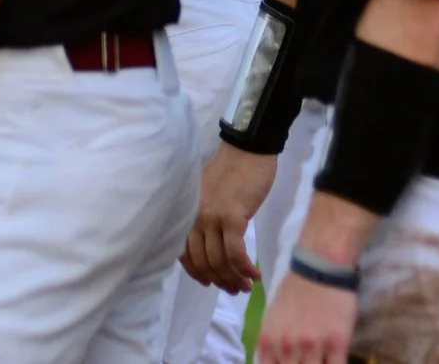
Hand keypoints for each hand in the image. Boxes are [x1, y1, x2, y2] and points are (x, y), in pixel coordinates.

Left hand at [181, 145, 276, 292]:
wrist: (248, 149)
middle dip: (219, 281)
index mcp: (188, 212)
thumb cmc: (231, 170)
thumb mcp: (208, 194)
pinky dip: (245, 269)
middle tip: (235, 289)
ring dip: (234, 279)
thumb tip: (210, 244)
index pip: (184, 253)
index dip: (197, 273)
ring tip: (246, 286)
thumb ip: (204, 216)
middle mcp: (195, 217)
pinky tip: (254, 274)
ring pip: (219, 261)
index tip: (210, 282)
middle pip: (203, 262)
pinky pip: (236, 253)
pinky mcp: (233, 217)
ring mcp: (213, 217)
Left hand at [256, 270, 358, 363]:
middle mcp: (286, 347)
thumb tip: (274, 363)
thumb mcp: (272, 318)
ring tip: (320, 359)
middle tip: (306, 360)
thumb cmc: (295, 290)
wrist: (320, 265)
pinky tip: (334, 360)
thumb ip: (271, 345)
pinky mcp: (337, 343)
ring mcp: (312, 346)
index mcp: (268, 341)